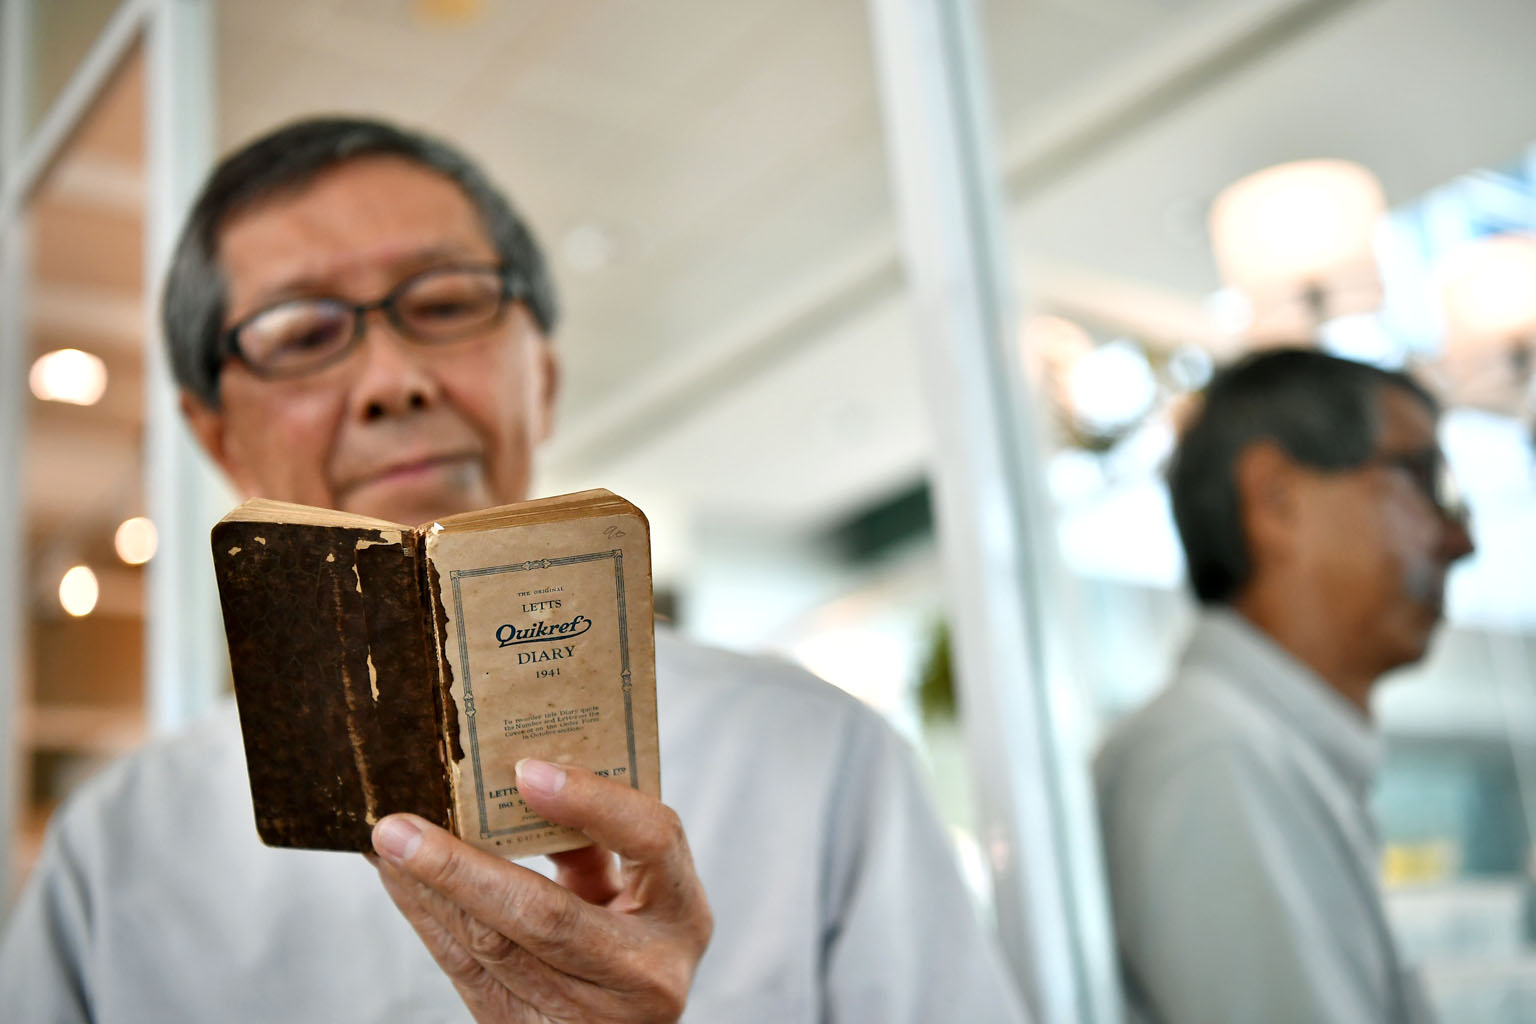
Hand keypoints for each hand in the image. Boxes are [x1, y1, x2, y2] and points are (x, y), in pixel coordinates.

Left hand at [370, 758, 712, 1022]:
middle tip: (399, 827)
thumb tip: (513, 776)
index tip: (525, 771)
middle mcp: (648, 973)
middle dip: (462, 868)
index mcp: (683, 914)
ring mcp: (593, 1017)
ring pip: (494, 948)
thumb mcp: (629, 887)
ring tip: (388, 845)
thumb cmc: (629, 934)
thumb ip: (588, 839)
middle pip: (547, 916)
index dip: (591, 802)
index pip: (651, 840)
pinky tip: (400, 881)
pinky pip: (466, 975)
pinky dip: (427, 921)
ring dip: (430, 892)